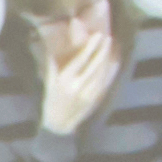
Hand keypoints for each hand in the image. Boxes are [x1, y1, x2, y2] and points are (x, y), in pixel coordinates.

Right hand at [36, 14, 117, 134]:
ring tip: (110, 47)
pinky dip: (108, 72)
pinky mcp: (92, 101)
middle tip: (107, 38)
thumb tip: (52, 47)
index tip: (96, 36)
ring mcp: (86, 94)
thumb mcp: (49, 82)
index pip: (80, 60)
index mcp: (64, 79)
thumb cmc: (51, 101)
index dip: (90, 47)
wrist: (58, 124)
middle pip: (93, 65)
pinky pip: (102, 83)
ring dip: (106, 59)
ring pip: (100, 73)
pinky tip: (112, 63)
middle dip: (102, 51)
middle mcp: (76, 86)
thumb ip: (52, 64)